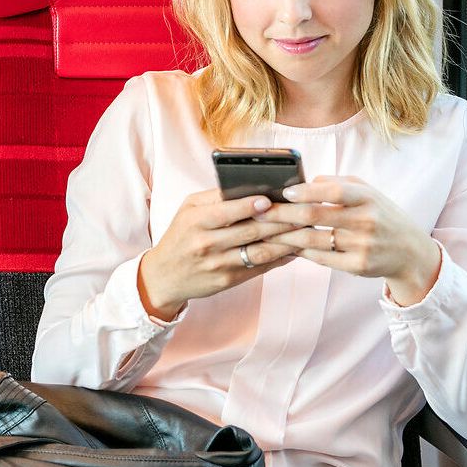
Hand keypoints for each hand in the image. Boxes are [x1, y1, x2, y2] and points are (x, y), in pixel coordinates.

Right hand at [138, 189, 301, 320]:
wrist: (164, 277)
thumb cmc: (180, 237)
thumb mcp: (188, 211)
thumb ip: (214, 197)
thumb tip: (248, 186)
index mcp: (196, 221)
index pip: (226, 211)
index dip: (249, 205)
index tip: (269, 200)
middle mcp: (206, 244)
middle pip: (249, 231)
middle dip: (279, 221)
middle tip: (302, 212)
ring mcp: (218, 264)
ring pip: (258, 251)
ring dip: (284, 241)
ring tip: (303, 230)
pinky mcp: (228, 280)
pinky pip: (258, 268)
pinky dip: (278, 259)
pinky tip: (293, 250)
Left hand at [267, 176, 440, 305]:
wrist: (410, 252)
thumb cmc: (382, 215)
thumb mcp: (369, 192)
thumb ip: (339, 183)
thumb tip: (305, 182)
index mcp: (369, 198)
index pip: (336, 191)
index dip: (308, 191)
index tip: (286, 192)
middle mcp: (367, 222)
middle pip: (316, 216)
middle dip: (283, 213)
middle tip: (259, 211)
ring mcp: (361, 246)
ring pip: (313, 240)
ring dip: (283, 235)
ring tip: (263, 230)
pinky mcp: (356, 267)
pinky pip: (320, 258)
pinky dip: (298, 251)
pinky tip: (283, 246)